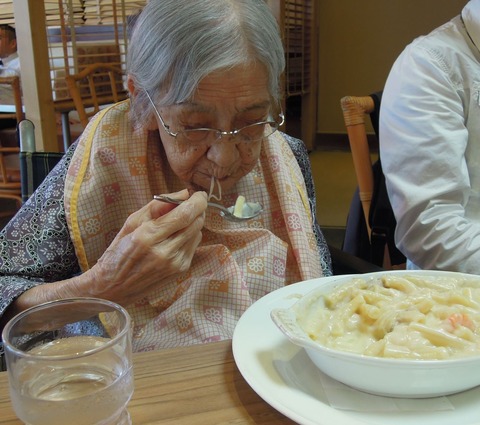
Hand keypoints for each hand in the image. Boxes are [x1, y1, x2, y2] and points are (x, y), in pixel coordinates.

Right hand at [80, 189, 206, 305]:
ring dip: (194, 222)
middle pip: (195, 223)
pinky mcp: (180, 270)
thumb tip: (184, 193)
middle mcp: (164, 251)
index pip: (184, 215)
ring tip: (178, 222)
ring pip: (198, 233)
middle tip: (190, 203)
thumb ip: (157, 206)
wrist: (114, 287)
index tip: (199, 194)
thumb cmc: (119, 251)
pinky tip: (176, 237)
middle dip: (197, 209)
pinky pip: (194, 245)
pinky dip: (190, 236)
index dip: (197, 201)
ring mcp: (174, 263)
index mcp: (148, 236)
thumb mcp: (131, 222)